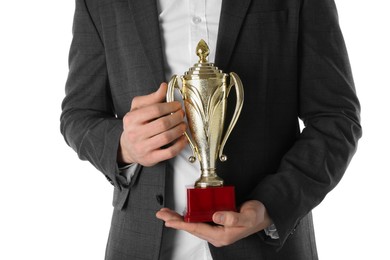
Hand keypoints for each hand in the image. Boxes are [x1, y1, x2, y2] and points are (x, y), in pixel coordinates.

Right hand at [118, 83, 186, 165]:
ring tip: (183, 125)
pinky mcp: (150, 158)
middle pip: (163, 124)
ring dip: (179, 130)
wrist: (127, 148)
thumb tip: (164, 87)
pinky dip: (180, 145)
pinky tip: (183, 139)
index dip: (170, 106)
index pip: (154, 110)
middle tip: (182, 115)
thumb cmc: (135, 126)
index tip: (177, 105)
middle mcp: (135, 134)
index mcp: (131, 119)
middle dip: (176, 118)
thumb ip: (152, 98)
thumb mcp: (138, 109)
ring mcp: (142, 148)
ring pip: (167, 137)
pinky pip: (169, 152)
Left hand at [156, 200, 271, 246]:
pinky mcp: (216, 223)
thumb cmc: (256, 216)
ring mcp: (216, 230)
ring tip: (167, 214)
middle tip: (162, 215)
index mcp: (222, 235)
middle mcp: (217, 234)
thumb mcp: (247, 216)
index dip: (182, 225)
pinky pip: (198, 221)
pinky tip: (182, 214)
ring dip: (179, 219)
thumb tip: (215, 216)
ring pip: (193, 225)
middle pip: (191, 228)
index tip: (169, 221)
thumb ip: (233, 217)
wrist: (262, 215)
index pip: (197, 229)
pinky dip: (188, 217)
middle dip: (175, 221)